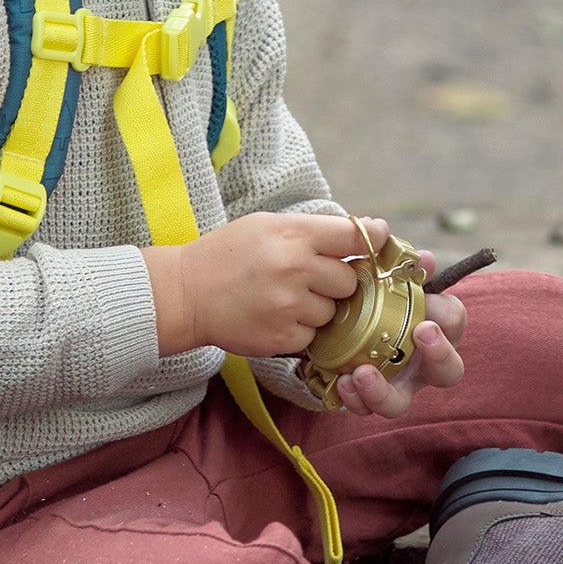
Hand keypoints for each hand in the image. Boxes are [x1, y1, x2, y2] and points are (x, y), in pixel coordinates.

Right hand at [144, 211, 369, 358]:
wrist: (185, 293)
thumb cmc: (228, 255)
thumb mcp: (268, 226)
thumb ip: (317, 229)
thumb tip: (372, 231)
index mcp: (292, 235)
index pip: (354, 236)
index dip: (371, 240)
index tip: (377, 242)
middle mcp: (294, 269)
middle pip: (349, 280)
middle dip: (335, 282)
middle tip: (308, 278)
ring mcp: (287, 306)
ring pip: (333, 312)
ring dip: (318, 309)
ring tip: (285, 298)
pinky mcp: (281, 338)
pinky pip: (313, 335)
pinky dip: (300, 329)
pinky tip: (275, 316)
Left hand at [331, 255, 466, 417]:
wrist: (336, 325)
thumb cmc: (374, 301)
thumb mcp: (386, 282)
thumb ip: (405, 270)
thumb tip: (426, 258)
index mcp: (434, 330)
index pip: (455, 322)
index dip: (449, 318)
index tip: (431, 315)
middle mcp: (422, 364)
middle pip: (448, 372)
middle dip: (440, 355)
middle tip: (422, 333)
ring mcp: (396, 386)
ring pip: (399, 403)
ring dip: (383, 391)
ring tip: (362, 372)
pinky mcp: (366, 399)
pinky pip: (364, 407)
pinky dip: (354, 398)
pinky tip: (343, 381)